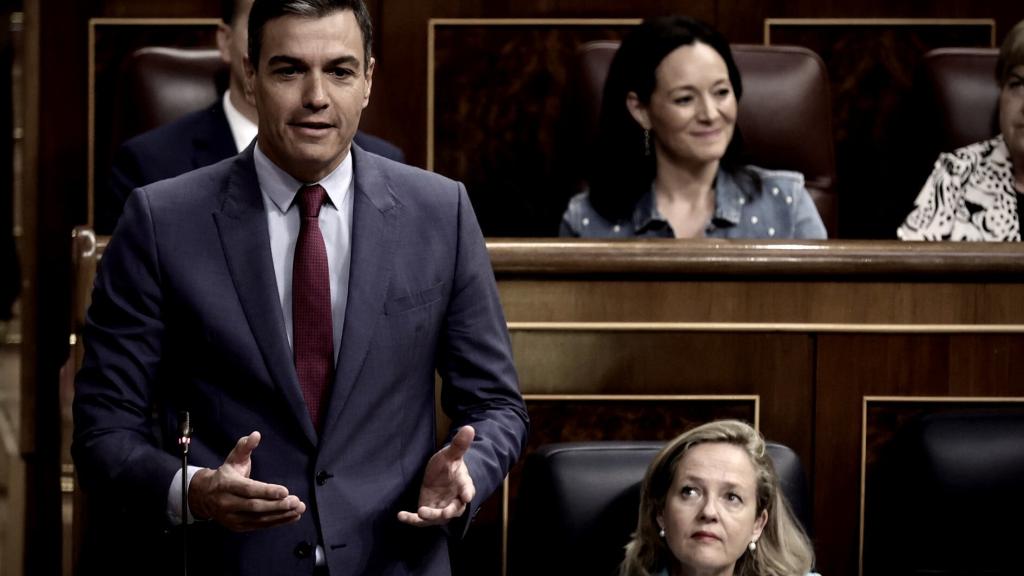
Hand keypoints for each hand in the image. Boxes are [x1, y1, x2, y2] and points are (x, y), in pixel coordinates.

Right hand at [188, 431, 305, 531]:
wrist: (205, 496)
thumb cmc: (226, 474)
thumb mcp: (234, 458)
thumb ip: (245, 447)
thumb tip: (256, 434)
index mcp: (226, 484)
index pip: (248, 489)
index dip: (267, 491)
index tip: (285, 491)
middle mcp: (227, 503)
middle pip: (255, 506)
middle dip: (277, 505)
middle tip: (296, 501)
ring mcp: (231, 517)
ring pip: (258, 519)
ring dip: (280, 515)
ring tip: (298, 509)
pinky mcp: (237, 526)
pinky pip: (259, 525)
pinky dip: (276, 522)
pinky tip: (291, 516)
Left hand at [397, 425, 476, 526]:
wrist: (439, 475)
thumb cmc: (448, 465)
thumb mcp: (450, 454)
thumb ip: (459, 445)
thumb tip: (469, 428)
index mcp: (463, 485)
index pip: (467, 489)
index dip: (467, 493)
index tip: (466, 496)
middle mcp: (454, 500)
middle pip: (454, 510)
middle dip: (448, 512)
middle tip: (444, 513)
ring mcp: (441, 508)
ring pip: (438, 517)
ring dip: (430, 517)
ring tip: (420, 512)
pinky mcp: (428, 512)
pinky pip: (420, 520)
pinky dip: (411, 519)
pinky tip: (400, 515)